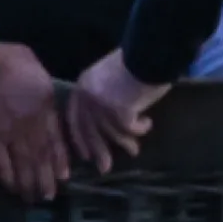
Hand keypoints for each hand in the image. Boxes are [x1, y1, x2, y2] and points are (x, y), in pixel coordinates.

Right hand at [0, 43, 75, 202]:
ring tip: (32, 199)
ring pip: (25, 164)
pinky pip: (1, 162)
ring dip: (30, 183)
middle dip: (46, 178)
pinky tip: (11, 188)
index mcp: (44, 105)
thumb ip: (41, 82)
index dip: (60, 159)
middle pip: (42, 156)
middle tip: (49, 196)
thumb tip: (42, 92)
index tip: (63, 176)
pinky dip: (7, 177)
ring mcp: (11, 133)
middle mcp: (32, 124)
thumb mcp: (33, 63)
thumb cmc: (4, 57)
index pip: (56, 138)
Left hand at [61, 53, 168, 170]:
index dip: (80, 138)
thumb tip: (109, 114)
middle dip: (97, 151)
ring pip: (111, 134)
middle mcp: (87, 99)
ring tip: (134, 151)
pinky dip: (140, 129)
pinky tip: (148, 124)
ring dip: (125, 143)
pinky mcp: (120, 113)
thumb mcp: (108, 74)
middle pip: (89, 131)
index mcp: (82, 87)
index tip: (84, 154)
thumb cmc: (132, 60)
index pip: (74, 118)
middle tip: (103, 168)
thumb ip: (103, 93)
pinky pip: (131, 129)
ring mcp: (102, 107)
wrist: (147, 53)